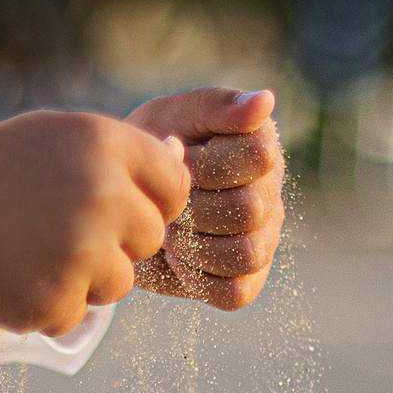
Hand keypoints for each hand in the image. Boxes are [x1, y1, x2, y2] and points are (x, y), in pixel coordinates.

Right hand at [0, 112, 189, 334]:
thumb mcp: (57, 137)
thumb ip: (121, 152)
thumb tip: (181, 155)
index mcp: (107, 146)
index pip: (175, 186)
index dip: (147, 201)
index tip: (108, 204)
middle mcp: (102, 196)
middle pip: (152, 239)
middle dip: (116, 241)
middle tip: (57, 228)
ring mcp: (81, 252)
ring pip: (120, 283)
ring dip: (85, 277)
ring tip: (32, 250)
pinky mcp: (56, 301)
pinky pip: (78, 314)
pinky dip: (48, 304)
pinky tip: (12, 274)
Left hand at [123, 88, 283, 311]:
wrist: (122, 198)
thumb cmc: (151, 150)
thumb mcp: (171, 116)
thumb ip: (217, 106)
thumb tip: (266, 100)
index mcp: (260, 147)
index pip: (258, 157)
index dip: (207, 164)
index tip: (176, 157)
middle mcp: (270, 193)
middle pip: (248, 210)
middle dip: (192, 208)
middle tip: (165, 201)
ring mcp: (263, 239)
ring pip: (245, 254)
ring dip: (195, 246)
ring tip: (170, 230)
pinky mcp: (246, 278)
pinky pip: (234, 292)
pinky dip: (198, 279)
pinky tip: (178, 259)